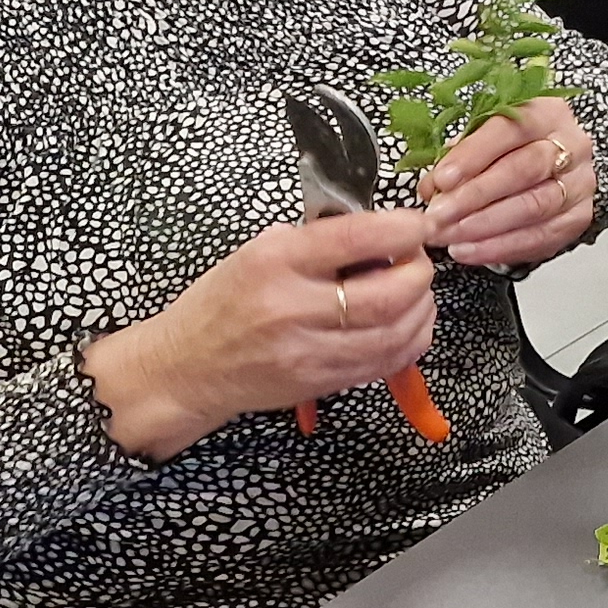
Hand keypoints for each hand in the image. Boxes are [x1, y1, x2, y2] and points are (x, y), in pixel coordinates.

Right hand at [85, 211, 440, 460]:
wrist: (185, 368)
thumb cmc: (222, 303)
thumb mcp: (257, 252)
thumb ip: (318, 241)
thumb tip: (381, 231)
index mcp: (275, 261)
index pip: (357, 237)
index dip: (403, 229)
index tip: (419, 224)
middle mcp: (291, 307)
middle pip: (388, 294)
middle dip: (420, 273)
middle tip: (419, 261)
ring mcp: (306, 351)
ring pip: (394, 333)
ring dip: (422, 309)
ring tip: (418, 293)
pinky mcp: (318, 383)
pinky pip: (384, 363)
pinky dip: (410, 340)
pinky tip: (409, 324)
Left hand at [423, 94, 602, 269]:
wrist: (554, 171)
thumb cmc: (513, 151)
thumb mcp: (486, 139)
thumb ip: (460, 157)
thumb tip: (433, 187)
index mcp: (546, 114)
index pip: (509, 130)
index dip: (473, 155)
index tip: (441, 179)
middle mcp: (572, 146)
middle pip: (524, 169)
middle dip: (476, 195)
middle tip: (438, 215)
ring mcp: (578, 184)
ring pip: (533, 206)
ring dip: (484, 225)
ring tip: (448, 236)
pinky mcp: (577, 218)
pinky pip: (538, 238)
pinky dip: (499, 248)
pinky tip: (469, 251)